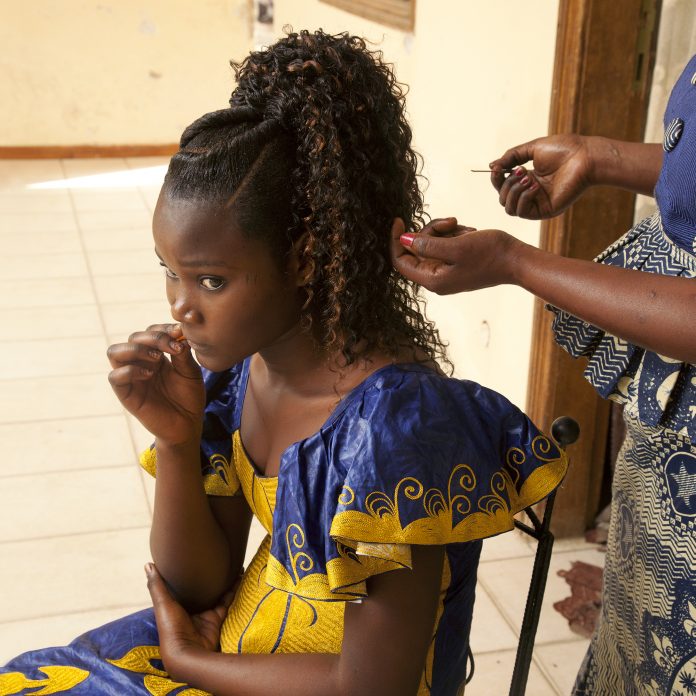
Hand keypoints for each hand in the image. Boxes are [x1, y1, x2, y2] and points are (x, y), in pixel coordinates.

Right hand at [107, 324, 204, 444]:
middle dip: (153, 337)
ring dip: (136, 350)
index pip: (150, 331)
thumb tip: (179, 333)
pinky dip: (130, 371)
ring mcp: (131, 378)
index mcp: (156, 354)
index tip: (181, 333)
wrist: (188, 425)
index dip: (164, 329)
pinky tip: (150, 374)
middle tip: (172, 346)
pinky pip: (115, 377)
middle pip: (133, 338)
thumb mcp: (190, 371)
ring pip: (115, 352)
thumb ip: (182, 353)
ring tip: (157, 358)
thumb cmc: (189, 397)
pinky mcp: (126, 394)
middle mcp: (140, 363)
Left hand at [146, 562, 235, 677]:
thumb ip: (157, 585)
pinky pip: (226, 601)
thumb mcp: (163, 604)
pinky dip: (233, 590)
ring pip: (215, 592)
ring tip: (231, 563)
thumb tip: (148, 564)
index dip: (186, 571)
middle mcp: (189, 607)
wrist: (188, 654)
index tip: (194, 554)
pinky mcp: (216, 618)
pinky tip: (239, 577)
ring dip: (222, 580)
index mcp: (174, 604)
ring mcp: (203, 613)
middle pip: (199, 588)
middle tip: (215, 556)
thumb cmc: (171, 628)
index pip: (180, 583)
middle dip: (207, 575)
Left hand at [391, 217, 521, 293]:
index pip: (401, 261)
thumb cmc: (490, 254)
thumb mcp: (456, 246)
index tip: (399, 220)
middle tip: (449, 222)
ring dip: (445, 231)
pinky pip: (445, 245)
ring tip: (464, 229)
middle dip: (430, 231)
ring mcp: (447, 272)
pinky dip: (454, 235)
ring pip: (432, 243)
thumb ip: (427, 244)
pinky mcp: (456, 264)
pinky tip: (469, 233)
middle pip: (417, 249)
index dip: (396, 240)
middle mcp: (437, 279)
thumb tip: (403, 240)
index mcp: (433, 280)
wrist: (517, 260)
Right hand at [490, 134, 593, 218]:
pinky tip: (535, 186)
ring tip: (528, 178)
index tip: (496, 169)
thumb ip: (511, 156)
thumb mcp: (531, 148)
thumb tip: (492, 166)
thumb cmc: (564, 150)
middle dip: (506, 184)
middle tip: (521, 171)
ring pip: (509, 208)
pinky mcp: (545, 211)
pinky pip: (521, 212)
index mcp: (528, 179)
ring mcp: (537, 203)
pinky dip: (523, 198)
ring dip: (513, 191)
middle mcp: (531, 193)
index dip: (496, 179)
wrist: (584, 156)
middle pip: (503, 198)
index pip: (503, 186)